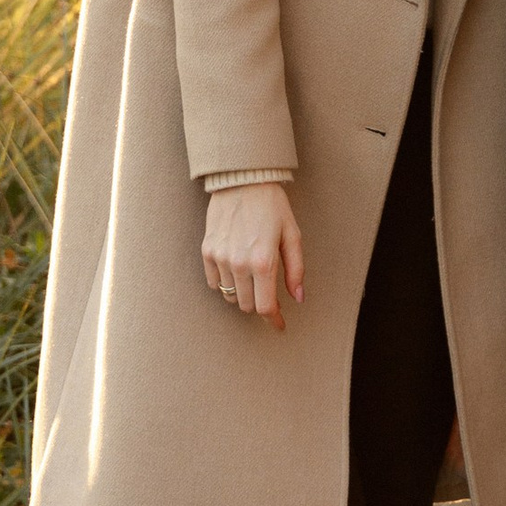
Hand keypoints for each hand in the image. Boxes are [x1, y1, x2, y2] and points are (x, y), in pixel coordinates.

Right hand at [203, 181, 304, 325]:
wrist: (242, 179)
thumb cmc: (272, 206)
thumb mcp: (292, 235)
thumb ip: (296, 269)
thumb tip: (298, 298)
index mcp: (263, 262)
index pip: (265, 307)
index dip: (274, 320)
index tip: (279, 325)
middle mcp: (239, 263)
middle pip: (247, 305)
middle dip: (260, 304)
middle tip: (268, 294)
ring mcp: (220, 258)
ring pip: (230, 295)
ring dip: (243, 293)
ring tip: (252, 278)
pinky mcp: (207, 251)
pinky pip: (214, 282)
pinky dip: (224, 283)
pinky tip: (235, 271)